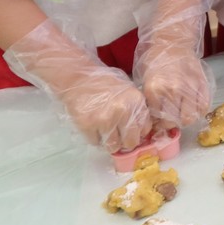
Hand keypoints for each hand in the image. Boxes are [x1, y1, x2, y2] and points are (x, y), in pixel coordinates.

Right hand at [4, 19, 151, 152]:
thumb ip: (137, 110)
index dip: (139, 133)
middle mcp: (123, 111)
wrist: (79, 78)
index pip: (145, 129)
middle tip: (119, 136)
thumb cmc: (106, 84)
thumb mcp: (129, 92)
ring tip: (105, 130)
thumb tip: (143, 133)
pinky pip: (96, 143)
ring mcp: (105, 119)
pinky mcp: (88, 126)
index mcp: (136, 101)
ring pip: (113, 146)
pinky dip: (95, 138)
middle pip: (130, 142)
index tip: (132, 132)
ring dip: (110, 142)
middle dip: (125, 141)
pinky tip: (94, 127)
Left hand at [133, 0, 213, 131]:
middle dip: (171, 123)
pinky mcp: (202, 83)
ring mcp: (190, 86)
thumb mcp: (145, 81)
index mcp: (155, 88)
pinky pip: (204, 106)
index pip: (158, 119)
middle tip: (170, 118)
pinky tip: (193, 107)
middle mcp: (173, 89)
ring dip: (186, 118)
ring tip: (182, 113)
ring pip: (191, 116)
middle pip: (175, 120)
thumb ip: (151, 102)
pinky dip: (199, 111)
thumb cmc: (155, 61)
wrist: (172, 42)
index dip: (158, 123)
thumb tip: (155, 122)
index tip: (158, 121)